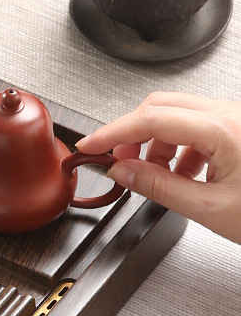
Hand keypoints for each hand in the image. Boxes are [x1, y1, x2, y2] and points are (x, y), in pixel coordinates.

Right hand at [77, 92, 240, 243]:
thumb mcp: (209, 208)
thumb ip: (159, 187)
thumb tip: (122, 172)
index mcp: (223, 130)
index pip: (150, 120)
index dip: (112, 133)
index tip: (89, 146)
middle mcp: (231, 114)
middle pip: (161, 107)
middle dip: (132, 134)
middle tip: (115, 162)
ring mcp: (237, 118)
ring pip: (178, 114)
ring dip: (156, 143)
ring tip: (152, 176)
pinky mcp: (239, 128)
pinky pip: (198, 125)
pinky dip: (179, 146)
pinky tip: (180, 174)